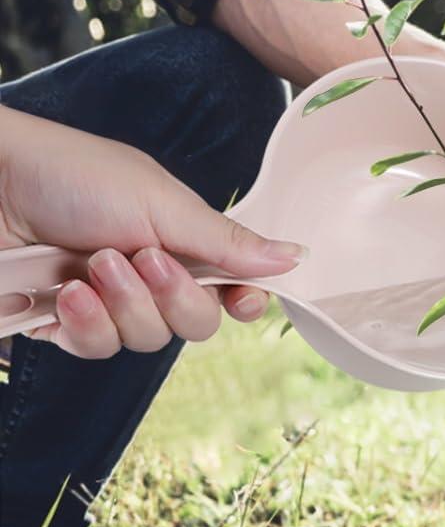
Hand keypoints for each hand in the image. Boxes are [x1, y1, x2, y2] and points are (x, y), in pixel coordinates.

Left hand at [0, 105, 304, 358]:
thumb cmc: (71, 175)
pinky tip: (64, 294)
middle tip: (141, 257)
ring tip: (92, 264)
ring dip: (123, 304)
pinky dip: (84, 324)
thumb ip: (228, 241)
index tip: (241, 301)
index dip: (242, 303)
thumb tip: (297, 256)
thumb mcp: (162, 203)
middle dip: (172, 297)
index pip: (232, 290)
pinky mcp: (66, 324)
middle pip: (196, 324)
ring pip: (147, 341)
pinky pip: (97, 350)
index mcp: (184, 242)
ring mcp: (110, 302)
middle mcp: (153, 276)